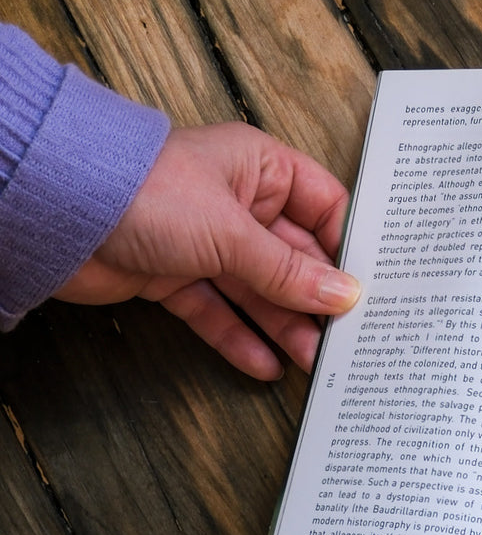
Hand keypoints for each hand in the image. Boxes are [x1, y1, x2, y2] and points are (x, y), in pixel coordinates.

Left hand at [53, 122, 360, 379]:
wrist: (57, 213)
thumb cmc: (145, 191)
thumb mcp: (232, 233)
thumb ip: (290, 272)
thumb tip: (345, 295)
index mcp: (260, 169)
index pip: (325, 208)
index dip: (348, 247)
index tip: (371, 286)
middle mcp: (238, 203)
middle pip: (295, 258)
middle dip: (318, 299)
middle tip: (348, 336)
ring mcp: (205, 242)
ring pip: (259, 291)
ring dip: (285, 327)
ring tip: (314, 361)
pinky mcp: (175, 277)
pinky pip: (219, 311)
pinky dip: (240, 338)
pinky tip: (265, 365)